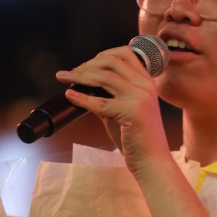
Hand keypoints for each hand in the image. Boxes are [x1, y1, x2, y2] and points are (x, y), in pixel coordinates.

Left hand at [56, 46, 170, 176]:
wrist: (152, 162)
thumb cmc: (136, 139)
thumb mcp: (122, 111)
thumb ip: (107, 97)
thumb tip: (83, 88)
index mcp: (146, 81)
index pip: (123, 53)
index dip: (100, 56)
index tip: (82, 67)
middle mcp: (145, 85)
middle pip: (111, 61)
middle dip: (86, 65)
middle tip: (70, 74)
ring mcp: (141, 97)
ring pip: (104, 76)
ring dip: (80, 76)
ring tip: (65, 79)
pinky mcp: (133, 112)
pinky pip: (100, 102)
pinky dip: (81, 98)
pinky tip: (70, 96)